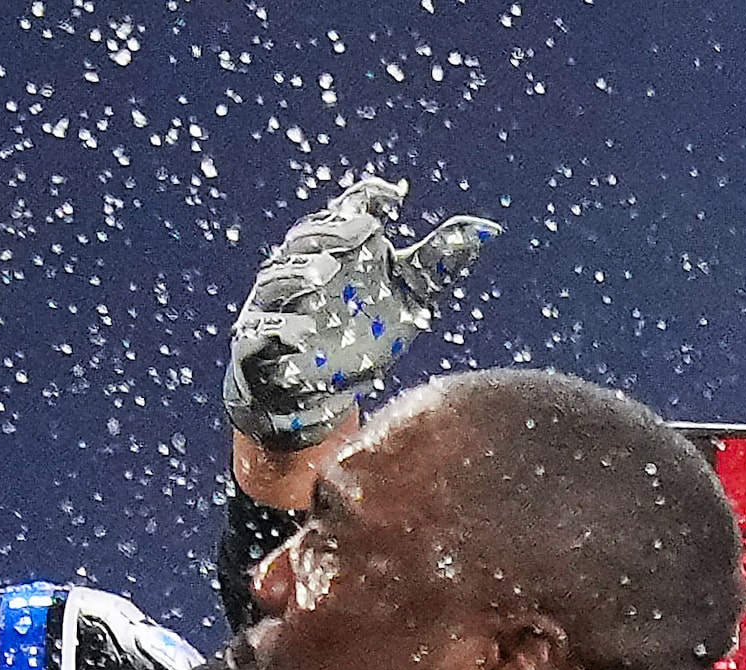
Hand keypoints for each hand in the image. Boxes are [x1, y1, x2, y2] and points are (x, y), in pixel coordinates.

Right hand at [224, 176, 500, 448]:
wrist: (318, 395)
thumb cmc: (361, 334)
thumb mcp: (409, 298)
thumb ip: (439, 263)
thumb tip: (488, 229)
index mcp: (339, 247)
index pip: (350, 209)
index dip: (369, 197)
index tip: (395, 199)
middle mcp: (301, 267)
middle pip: (308, 235)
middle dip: (333, 230)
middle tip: (362, 232)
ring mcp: (276, 304)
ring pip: (278, 277)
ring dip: (298, 273)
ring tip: (324, 274)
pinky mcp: (257, 342)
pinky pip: (261, 330)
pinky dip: (278, 330)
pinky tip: (301, 336)